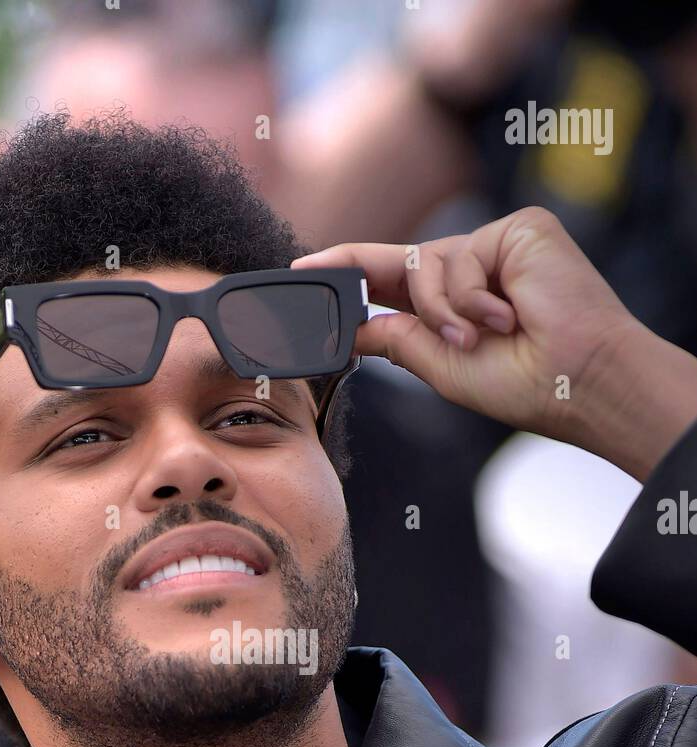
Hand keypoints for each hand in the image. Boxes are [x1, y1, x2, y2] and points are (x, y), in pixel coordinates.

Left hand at [292, 206, 696, 480]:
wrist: (578, 381)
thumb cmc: (523, 384)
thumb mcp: (444, 368)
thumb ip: (398, 340)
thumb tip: (353, 327)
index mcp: (452, 307)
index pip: (390, 284)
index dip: (344, 275)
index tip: (300, 273)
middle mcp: (471, 271)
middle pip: (399, 262)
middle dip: (357, 275)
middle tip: (311, 275)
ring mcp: (494, 246)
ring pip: (425, 263)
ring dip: (441, 310)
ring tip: (480, 337)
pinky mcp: (518, 229)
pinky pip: (460, 255)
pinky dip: (470, 295)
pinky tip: (505, 317)